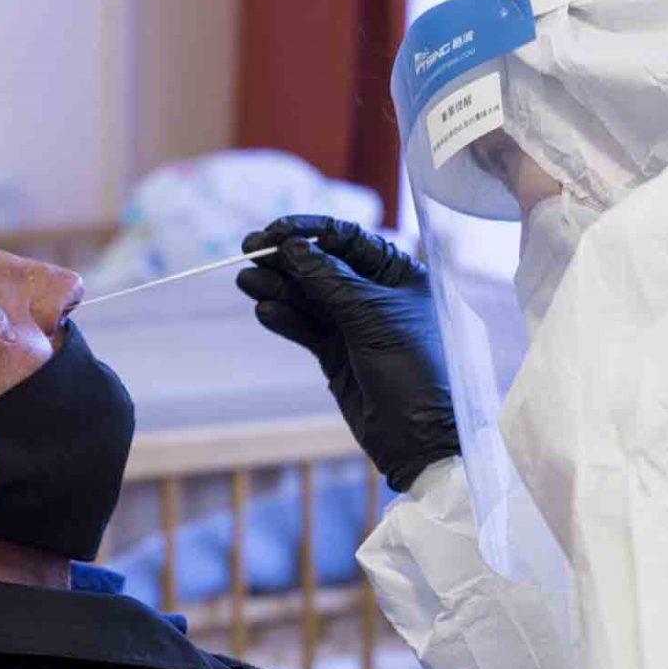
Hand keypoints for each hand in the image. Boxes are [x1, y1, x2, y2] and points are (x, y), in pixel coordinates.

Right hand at [237, 215, 458, 491]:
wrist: (421, 437)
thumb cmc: (414, 369)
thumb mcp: (372, 316)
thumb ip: (328, 280)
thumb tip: (293, 247)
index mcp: (399, 273)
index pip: (348, 239)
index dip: (309, 231)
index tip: (274, 231)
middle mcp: (376, 294)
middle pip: (322, 266)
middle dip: (286, 259)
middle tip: (249, 252)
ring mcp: (355, 325)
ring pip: (308, 298)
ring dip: (277, 288)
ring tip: (246, 281)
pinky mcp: (337, 355)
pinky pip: (305, 328)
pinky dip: (284, 319)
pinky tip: (264, 310)